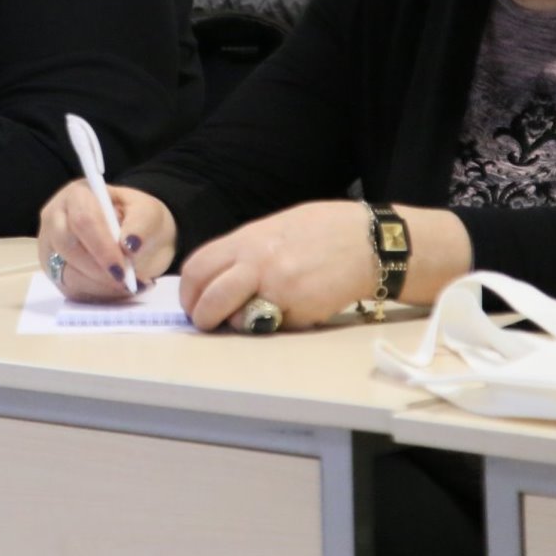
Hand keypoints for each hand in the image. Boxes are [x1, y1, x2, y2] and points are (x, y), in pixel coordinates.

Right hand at [35, 182, 175, 300]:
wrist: (136, 237)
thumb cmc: (138, 220)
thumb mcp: (149, 213)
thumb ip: (142, 225)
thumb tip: (129, 245)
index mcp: (77, 195)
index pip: (83, 220)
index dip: (102, 247)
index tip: (123, 268)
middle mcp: (55, 218)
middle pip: (68, 247)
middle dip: (100, 271)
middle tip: (128, 282)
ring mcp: (50, 247)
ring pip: (68, 274)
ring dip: (102, 286)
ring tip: (130, 285)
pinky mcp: (54, 272)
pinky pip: (71, 290)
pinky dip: (98, 294)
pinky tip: (117, 289)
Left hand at [178, 201, 375, 331]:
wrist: (367, 241)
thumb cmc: (322, 231)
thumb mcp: (275, 228)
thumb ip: (246, 250)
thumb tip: (221, 274)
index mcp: (247, 240)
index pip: (198, 267)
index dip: (188, 291)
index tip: (192, 302)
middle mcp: (257, 262)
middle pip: (208, 297)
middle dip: (201, 316)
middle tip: (205, 322)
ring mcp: (277, 288)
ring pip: (236, 318)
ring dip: (234, 324)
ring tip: (244, 320)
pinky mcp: (299, 310)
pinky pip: (272, 327)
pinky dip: (271, 325)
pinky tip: (287, 312)